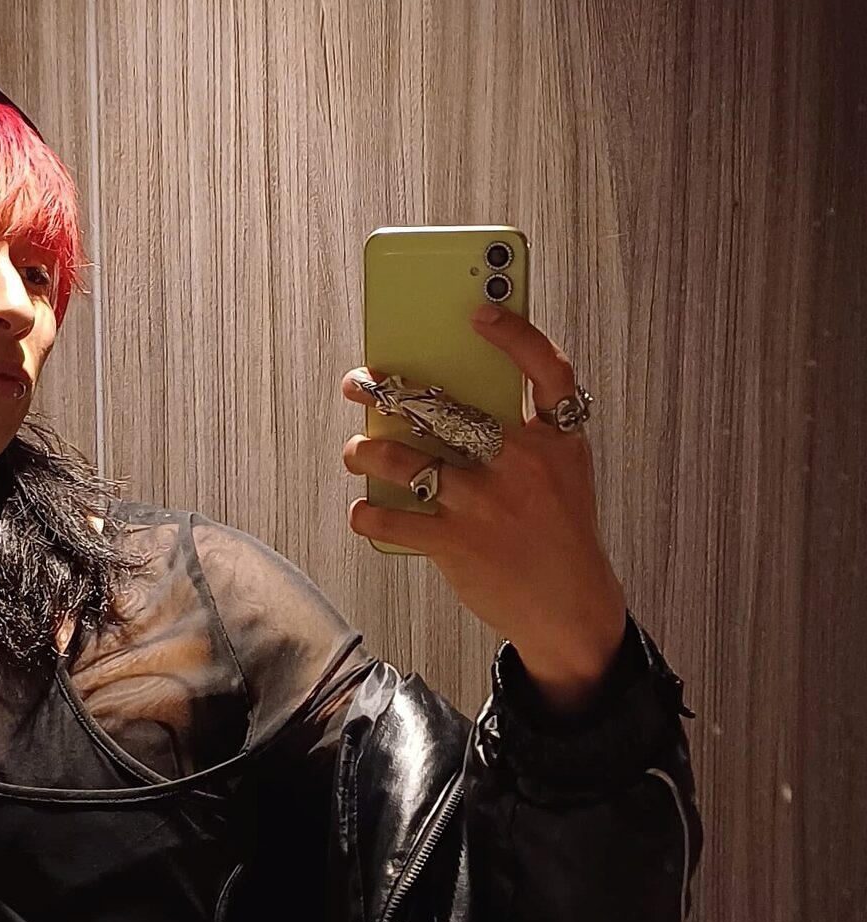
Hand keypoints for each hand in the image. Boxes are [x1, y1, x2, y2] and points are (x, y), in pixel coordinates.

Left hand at [340, 302, 627, 710]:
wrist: (568, 607)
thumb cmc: (555, 529)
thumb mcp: (560, 473)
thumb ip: (520, 434)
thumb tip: (444, 396)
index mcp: (556, 440)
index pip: (547, 370)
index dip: (515, 335)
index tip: (480, 312)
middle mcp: (521, 463)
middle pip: (446, 407)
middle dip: (388, 390)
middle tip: (357, 381)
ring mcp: (485, 502)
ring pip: (405, 458)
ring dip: (366, 449)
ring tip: (354, 449)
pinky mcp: (456, 543)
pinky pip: (392, 516)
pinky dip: (367, 511)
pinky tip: (363, 508)